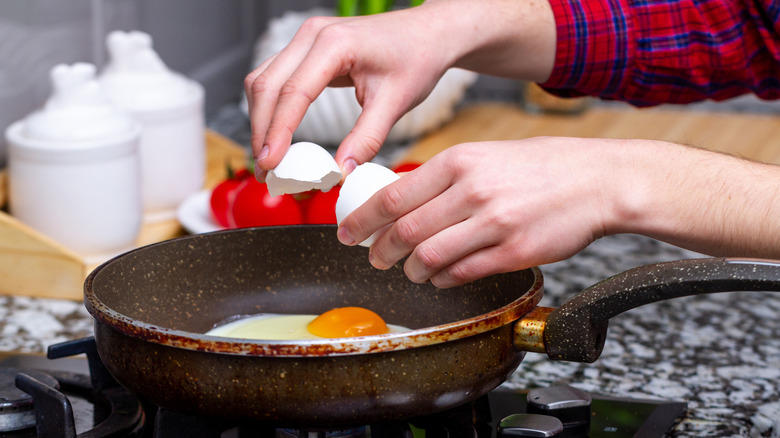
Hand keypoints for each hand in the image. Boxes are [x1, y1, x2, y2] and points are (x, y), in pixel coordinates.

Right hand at [245, 7, 450, 179]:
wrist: (428, 34)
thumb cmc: (417, 60)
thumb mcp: (395, 103)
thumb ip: (367, 139)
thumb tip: (340, 172)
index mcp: (335, 43)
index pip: (293, 93)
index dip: (277, 132)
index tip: (270, 164)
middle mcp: (312, 35)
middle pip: (266, 86)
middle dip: (261, 131)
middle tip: (265, 172)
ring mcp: (306, 39)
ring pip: (263, 81)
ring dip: (261, 120)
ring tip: (268, 159)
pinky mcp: (306, 48)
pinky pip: (275, 77)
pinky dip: (271, 108)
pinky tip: (276, 136)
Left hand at [337, 137, 618, 286]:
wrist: (599, 180)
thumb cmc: (543, 166)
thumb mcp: (486, 155)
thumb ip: (445, 177)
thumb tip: (402, 202)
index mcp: (460, 162)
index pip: (394, 197)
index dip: (363, 221)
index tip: (349, 233)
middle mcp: (473, 191)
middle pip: (405, 232)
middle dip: (381, 251)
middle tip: (375, 257)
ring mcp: (494, 224)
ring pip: (430, 257)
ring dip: (412, 269)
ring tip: (410, 270)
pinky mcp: (513, 252)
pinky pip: (462, 274)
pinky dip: (443, 279)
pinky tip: (441, 276)